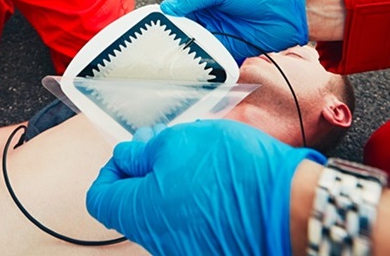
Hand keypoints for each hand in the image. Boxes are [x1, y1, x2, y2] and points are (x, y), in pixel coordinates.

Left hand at [86, 120, 324, 255]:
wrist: (290, 206)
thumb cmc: (232, 172)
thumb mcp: (178, 143)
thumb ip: (143, 151)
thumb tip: (127, 155)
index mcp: (139, 213)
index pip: (100, 196)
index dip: (111, 168)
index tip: (130, 152)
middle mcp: (156, 240)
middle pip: (132, 203)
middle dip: (143, 169)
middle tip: (166, 145)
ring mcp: (183, 248)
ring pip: (161, 210)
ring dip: (168, 181)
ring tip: (194, 157)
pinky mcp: (208, 247)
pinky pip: (186, 221)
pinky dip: (189, 197)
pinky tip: (211, 178)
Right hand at [160, 0, 308, 63]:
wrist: (288, 11)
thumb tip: (168, 6)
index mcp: (205, 0)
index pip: (179, 10)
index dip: (166, 18)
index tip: (153, 25)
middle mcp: (209, 19)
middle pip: (184, 31)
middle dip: (172, 38)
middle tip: (159, 46)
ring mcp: (218, 36)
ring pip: (195, 47)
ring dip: (186, 52)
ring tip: (173, 58)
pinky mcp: (228, 52)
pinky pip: (211, 59)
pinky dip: (202, 63)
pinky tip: (193, 66)